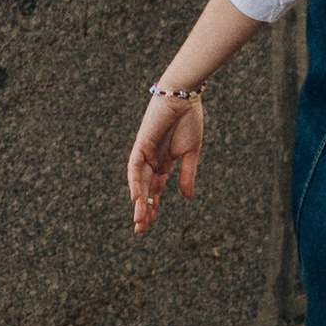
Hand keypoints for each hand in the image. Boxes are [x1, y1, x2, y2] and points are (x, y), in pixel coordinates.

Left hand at [128, 92, 204, 234]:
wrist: (185, 96)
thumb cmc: (189, 120)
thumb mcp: (191, 153)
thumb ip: (187, 175)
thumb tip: (187, 198)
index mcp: (164, 163)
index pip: (155, 190)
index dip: (152, 207)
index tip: (149, 225)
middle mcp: (151, 160)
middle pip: (144, 189)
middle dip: (143, 209)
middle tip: (140, 229)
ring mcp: (145, 152)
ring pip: (138, 181)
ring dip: (139, 200)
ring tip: (139, 219)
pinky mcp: (141, 143)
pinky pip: (134, 165)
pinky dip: (134, 180)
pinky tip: (135, 196)